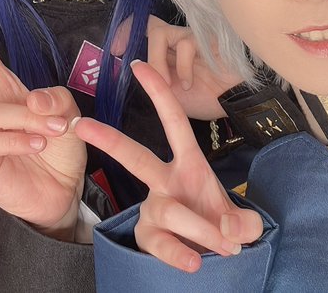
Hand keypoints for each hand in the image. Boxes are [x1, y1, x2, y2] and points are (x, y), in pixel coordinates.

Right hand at [75, 62, 262, 271]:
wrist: (217, 257)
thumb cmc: (225, 227)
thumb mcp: (245, 223)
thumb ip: (245, 224)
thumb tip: (225, 229)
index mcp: (189, 164)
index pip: (173, 123)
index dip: (159, 93)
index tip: (140, 65)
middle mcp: (164, 182)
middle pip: (135, 157)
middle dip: (108, 139)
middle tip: (81, 124)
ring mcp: (153, 209)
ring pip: (170, 211)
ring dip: (201, 228)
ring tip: (224, 245)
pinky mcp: (149, 237)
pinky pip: (162, 243)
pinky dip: (181, 253)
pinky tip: (194, 262)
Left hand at [114, 16, 241, 120]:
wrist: (238, 102)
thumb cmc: (207, 97)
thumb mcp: (170, 94)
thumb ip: (153, 80)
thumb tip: (132, 67)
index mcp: (170, 50)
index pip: (145, 26)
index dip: (127, 30)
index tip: (115, 48)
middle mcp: (179, 39)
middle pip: (150, 27)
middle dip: (145, 55)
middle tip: (148, 76)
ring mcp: (193, 36)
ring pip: (160, 33)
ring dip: (158, 62)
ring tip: (169, 85)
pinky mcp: (207, 37)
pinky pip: (184, 44)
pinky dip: (182, 67)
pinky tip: (189, 84)